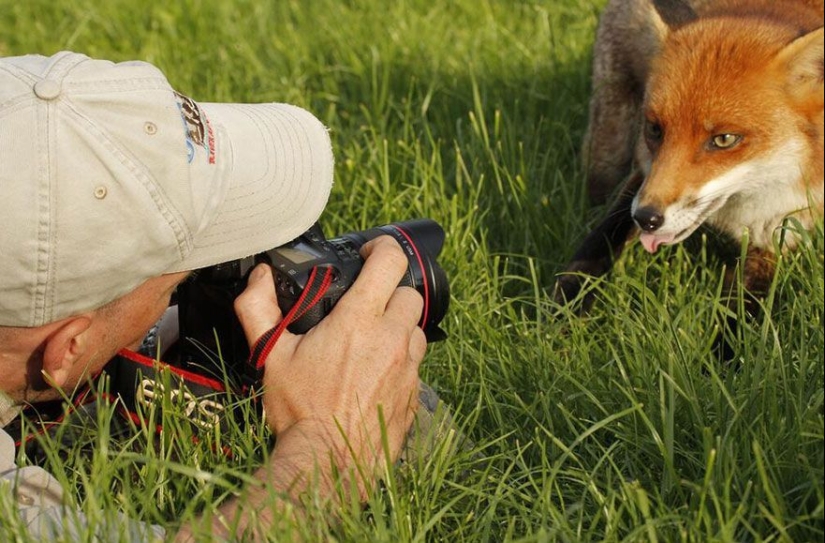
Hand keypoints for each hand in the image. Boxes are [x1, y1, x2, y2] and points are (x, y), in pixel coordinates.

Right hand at [234, 235, 426, 498]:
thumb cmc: (300, 411)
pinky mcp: (415, 393)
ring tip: (371, 344)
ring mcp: (408, 367)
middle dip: (391, 293)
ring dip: (399, 329)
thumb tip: (259, 277)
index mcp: (358, 321)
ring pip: (416, 330)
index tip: (369, 254)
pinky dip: (401, 361)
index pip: (390, 261)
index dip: (382, 248)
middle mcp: (391, 338)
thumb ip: (259, 310)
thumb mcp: (271, 358)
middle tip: (367, 307)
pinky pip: (416, 364)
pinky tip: (376, 376)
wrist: (329, 466)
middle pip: (410, 294)